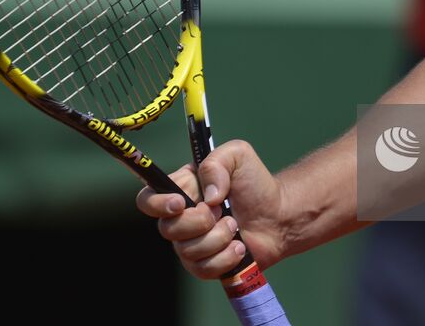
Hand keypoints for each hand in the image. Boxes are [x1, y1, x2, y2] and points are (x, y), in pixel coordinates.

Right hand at [136, 140, 286, 278]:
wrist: (277, 215)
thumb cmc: (254, 183)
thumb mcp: (238, 156)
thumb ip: (216, 163)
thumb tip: (209, 196)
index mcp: (182, 189)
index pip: (148, 199)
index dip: (157, 203)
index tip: (181, 202)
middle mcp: (180, 218)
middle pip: (167, 229)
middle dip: (198, 221)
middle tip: (222, 210)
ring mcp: (190, 243)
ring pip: (187, 251)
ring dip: (218, 238)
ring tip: (235, 226)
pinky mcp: (204, 265)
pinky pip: (202, 269)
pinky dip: (225, 257)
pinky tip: (239, 246)